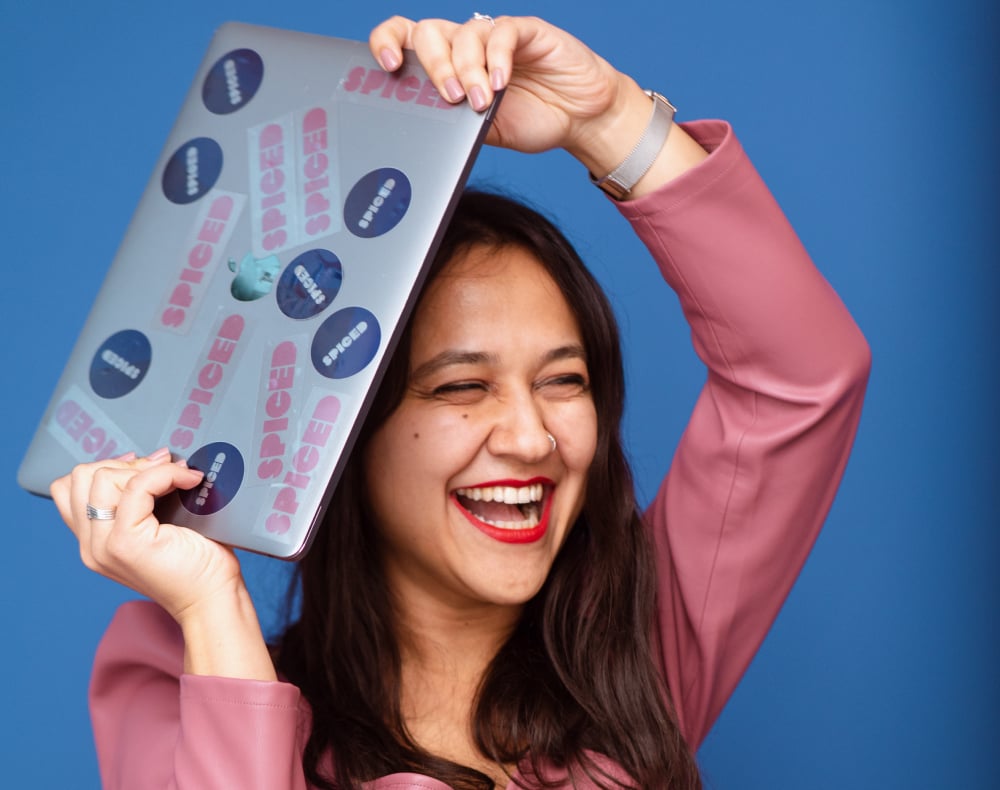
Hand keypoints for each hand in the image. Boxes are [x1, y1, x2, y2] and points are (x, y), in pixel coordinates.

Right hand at [50, 448, 243, 624]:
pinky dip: (164, 474)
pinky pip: (136, 487)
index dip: (107, 467)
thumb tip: (151, 456)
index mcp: (94, 541)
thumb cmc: (197, 562)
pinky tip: (189, 480)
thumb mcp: (159, 525)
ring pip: (101, 477)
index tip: (145, 467)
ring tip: (177, 475)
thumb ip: (140, 500)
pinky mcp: (126, 543)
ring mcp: (104, 546)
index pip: (70, 488)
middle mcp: (91, 546)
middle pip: (81, 476)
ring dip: (144, 467)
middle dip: (125, 464)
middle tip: (164, 470)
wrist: (212, 598)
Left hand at [369, 15, 706, 191]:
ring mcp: (495, 36)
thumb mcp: (484, 132)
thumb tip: (422, 133)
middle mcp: (467, 45)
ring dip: (467, 69)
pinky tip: (500, 81)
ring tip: (481, 101)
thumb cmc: (533, 121)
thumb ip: (455, 125)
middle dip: (433, 66)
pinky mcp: (527, 32)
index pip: (407, 39)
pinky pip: (502, 33)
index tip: (387, 66)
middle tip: (450, 97)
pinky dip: (496, 58)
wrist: (580, 119)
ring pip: (464, 33)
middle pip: (429, 33)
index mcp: (448, 65)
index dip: (388, 43)